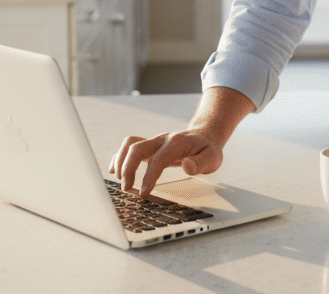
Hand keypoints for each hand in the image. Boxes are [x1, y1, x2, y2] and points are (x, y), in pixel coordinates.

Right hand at [108, 129, 223, 195]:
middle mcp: (162, 140)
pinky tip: (115, 170)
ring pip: (130, 144)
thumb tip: (187, 167)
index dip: (149, 176)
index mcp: (176, 143)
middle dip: (128, 168)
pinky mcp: (150, 146)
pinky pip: (130, 146)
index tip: (144, 193)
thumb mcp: (213, 157)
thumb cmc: (208, 149)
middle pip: (137, 148)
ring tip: (120, 181)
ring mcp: (154, 142)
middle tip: (127, 188)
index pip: (158, 159)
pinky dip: (119, 157)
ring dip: (121, 161)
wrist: (205, 135)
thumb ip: (200, 163)